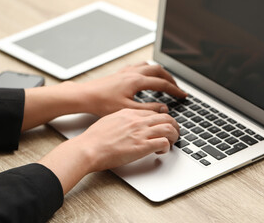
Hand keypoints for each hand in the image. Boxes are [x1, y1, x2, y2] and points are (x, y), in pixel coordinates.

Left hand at [22, 62, 185, 130]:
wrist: (85, 96)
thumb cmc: (102, 103)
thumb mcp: (128, 109)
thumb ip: (148, 108)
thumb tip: (163, 108)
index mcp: (137, 81)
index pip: (162, 84)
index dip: (175, 90)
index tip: (183, 95)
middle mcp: (133, 73)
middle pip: (159, 71)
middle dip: (171, 79)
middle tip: (177, 88)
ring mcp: (127, 71)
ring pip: (149, 66)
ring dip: (160, 73)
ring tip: (165, 81)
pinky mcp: (121, 73)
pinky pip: (139, 66)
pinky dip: (148, 70)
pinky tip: (146, 76)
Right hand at [38, 108, 178, 193]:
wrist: (88, 148)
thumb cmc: (94, 138)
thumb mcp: (109, 120)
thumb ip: (122, 120)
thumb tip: (128, 124)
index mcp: (129, 113)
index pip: (154, 112)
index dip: (162, 118)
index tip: (164, 123)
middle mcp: (137, 121)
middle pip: (166, 117)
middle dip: (174, 125)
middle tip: (175, 132)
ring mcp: (141, 132)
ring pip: (169, 128)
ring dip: (174, 136)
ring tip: (172, 142)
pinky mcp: (142, 146)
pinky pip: (164, 143)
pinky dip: (167, 147)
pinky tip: (162, 151)